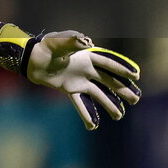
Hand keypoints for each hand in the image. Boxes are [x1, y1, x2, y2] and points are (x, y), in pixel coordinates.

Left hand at [26, 31, 141, 129]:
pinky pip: (80, 103)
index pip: (108, 63)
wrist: (31, 58)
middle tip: (135, 99)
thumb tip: (85, 41)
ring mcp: (79, 80)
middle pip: (108, 80)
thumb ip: (71, 41)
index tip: (136, 76)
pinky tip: (93, 125)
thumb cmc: (45, 47)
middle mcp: (86, 68)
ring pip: (98, 94)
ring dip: (108, 104)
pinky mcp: (70, 89)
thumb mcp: (57, 42)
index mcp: (87, 56)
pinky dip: (86, 113)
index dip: (122, 69)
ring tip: (119, 116)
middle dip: (122, 89)